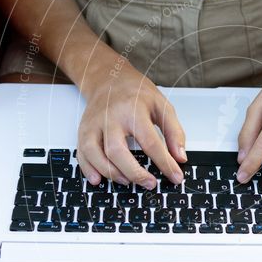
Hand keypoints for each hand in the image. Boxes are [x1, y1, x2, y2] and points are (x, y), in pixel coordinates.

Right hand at [76, 64, 185, 189]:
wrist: (109, 77)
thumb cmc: (136, 93)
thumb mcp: (162, 105)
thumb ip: (174, 131)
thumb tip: (180, 157)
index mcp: (133, 110)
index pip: (150, 142)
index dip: (165, 163)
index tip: (175, 177)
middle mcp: (110, 117)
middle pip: (116, 150)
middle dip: (134, 172)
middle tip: (150, 184)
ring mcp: (94, 124)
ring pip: (95, 153)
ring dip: (111, 173)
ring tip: (128, 182)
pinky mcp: (83, 130)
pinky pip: (81, 153)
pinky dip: (87, 169)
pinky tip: (98, 180)